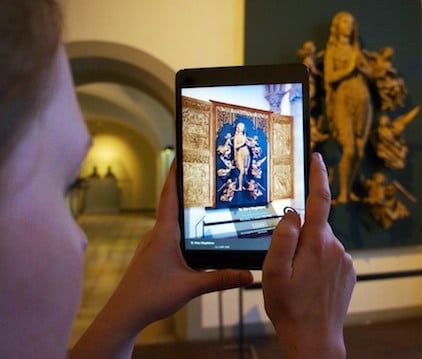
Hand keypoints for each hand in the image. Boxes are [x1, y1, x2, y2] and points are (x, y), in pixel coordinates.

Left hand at [70, 161, 252, 358]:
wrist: (124, 313)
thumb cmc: (151, 297)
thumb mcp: (191, 287)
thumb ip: (221, 279)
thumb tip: (249, 275)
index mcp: (164, 234)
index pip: (169, 197)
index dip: (175, 175)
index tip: (181, 155)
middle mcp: (156, 234)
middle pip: (170, 203)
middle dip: (184, 186)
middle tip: (202, 173)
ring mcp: (153, 244)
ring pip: (170, 219)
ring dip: (183, 207)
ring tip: (203, 198)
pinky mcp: (153, 254)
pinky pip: (169, 233)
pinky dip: (181, 225)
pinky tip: (195, 233)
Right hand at [263, 153, 355, 358]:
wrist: (315, 338)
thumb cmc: (290, 307)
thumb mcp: (273, 272)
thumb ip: (282, 238)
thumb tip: (293, 213)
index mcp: (316, 243)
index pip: (320, 200)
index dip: (318, 176)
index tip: (317, 158)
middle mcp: (335, 247)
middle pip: (315, 226)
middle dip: (300, 237)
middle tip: (286, 267)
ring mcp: (344, 260)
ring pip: (321, 243)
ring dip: (309, 253)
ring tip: (298, 282)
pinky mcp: (349, 272)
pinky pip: (331, 257)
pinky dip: (319, 264)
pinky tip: (311, 285)